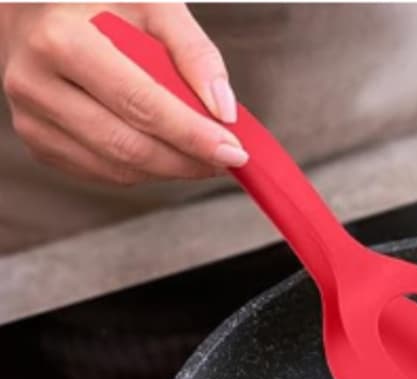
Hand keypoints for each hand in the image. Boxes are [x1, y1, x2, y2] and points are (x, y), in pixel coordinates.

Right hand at [0, 3, 247, 183]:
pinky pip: (102, 172)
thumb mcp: (151, 4)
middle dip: (187, 160)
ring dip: (169, 169)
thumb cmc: (94, 0)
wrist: (33, 6)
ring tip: (199, 153)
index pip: (141, 104)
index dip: (193, 135)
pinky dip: (142, 169)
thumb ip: (194, 52)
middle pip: (129, 146)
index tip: (233, 150)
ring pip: (117, 168)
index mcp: (60, 39)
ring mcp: (31, 118)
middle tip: (225, 157)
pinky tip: (161, 148)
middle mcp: (36, 82)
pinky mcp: (38, 141)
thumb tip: (224, 109)